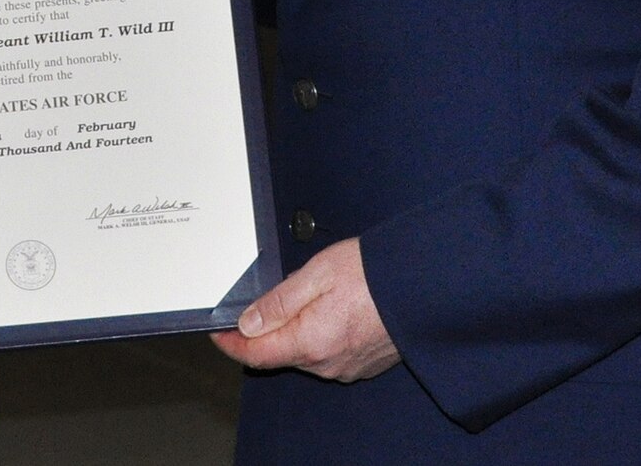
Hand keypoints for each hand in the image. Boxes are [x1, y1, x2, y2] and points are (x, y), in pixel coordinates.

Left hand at [211, 238, 398, 381]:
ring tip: (311, 294)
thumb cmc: (373, 273)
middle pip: (280, 353)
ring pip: (304, 353)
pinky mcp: (363, 364)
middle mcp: (327, 364)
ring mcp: (347, 367)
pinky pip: (328, 353)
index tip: (217, 331)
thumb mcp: (316, 274)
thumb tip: (247, 323)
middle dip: (266, 330)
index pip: (256, 353)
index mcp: (310, 342)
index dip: (231, 343)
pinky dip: (319, 335)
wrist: (423, 285)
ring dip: (295, 331)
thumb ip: (279, 302)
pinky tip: (332, 309)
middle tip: (268, 297)